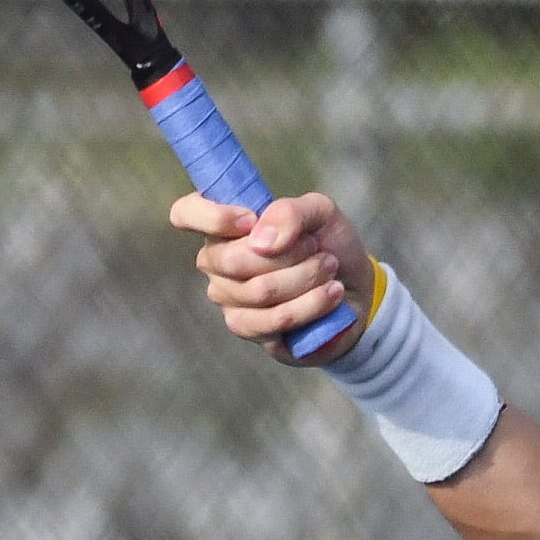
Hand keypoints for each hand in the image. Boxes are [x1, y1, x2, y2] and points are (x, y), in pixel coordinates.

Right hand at [170, 189, 370, 365]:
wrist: (354, 289)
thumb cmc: (328, 244)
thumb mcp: (320, 213)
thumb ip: (291, 212)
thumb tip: (260, 240)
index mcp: (225, 225)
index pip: (186, 213)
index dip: (212, 216)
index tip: (251, 218)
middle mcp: (216, 261)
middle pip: (234, 260)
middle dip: (290, 254)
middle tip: (319, 249)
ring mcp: (227, 296)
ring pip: (260, 291)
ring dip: (307, 278)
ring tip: (330, 269)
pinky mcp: (246, 327)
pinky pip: (274, 320)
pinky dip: (312, 305)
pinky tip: (331, 294)